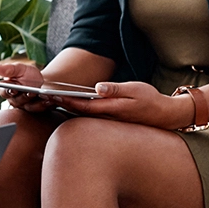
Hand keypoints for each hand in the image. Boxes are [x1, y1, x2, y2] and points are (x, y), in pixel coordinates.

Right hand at [0, 60, 54, 112]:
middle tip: (31, 93)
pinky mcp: (35, 109)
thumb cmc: (27, 74)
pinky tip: (49, 99)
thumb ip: (9, 69)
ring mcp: (24, 106)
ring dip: (36, 102)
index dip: (8, 92)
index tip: (13, 89)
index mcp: (7, 90)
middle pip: (17, 101)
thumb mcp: (19, 69)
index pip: (4, 92)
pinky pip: (39, 109)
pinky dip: (44, 104)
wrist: (41, 81)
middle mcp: (14, 100)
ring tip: (43, 96)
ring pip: (28, 106)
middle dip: (24, 97)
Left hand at [59, 80, 193, 128]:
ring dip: (68, 107)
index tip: (52, 95)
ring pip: (83, 114)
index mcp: (111, 109)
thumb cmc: (150, 100)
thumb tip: (98, 87)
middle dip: (62, 105)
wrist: (165, 115)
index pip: (84, 106)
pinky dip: (78, 109)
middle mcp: (107, 117)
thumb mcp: (135, 89)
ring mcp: (108, 120)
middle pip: (79, 112)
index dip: (67, 101)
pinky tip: (69, 102)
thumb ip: (115, 89)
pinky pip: (90, 115)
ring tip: (50, 97)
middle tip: (43, 97)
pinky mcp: (110, 119)